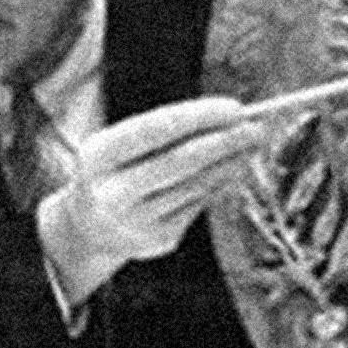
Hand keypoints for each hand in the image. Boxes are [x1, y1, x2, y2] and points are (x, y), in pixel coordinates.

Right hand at [36, 96, 260, 305]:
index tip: (235, 107)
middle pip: (181, 161)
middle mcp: (114, 192)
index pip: (155, 129)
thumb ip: (166, 130)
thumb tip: (231, 114)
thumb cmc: (117, 168)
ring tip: (252, 143)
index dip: (198, 117)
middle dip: (225, 141)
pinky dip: (220, 182)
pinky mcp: (159, 240)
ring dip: (231, 162)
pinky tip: (233, 167)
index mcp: (99, 156)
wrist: (89, 227)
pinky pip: (199, 204)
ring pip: (197, 185)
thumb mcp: (121, 143)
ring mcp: (137, 221)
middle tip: (258, 126)